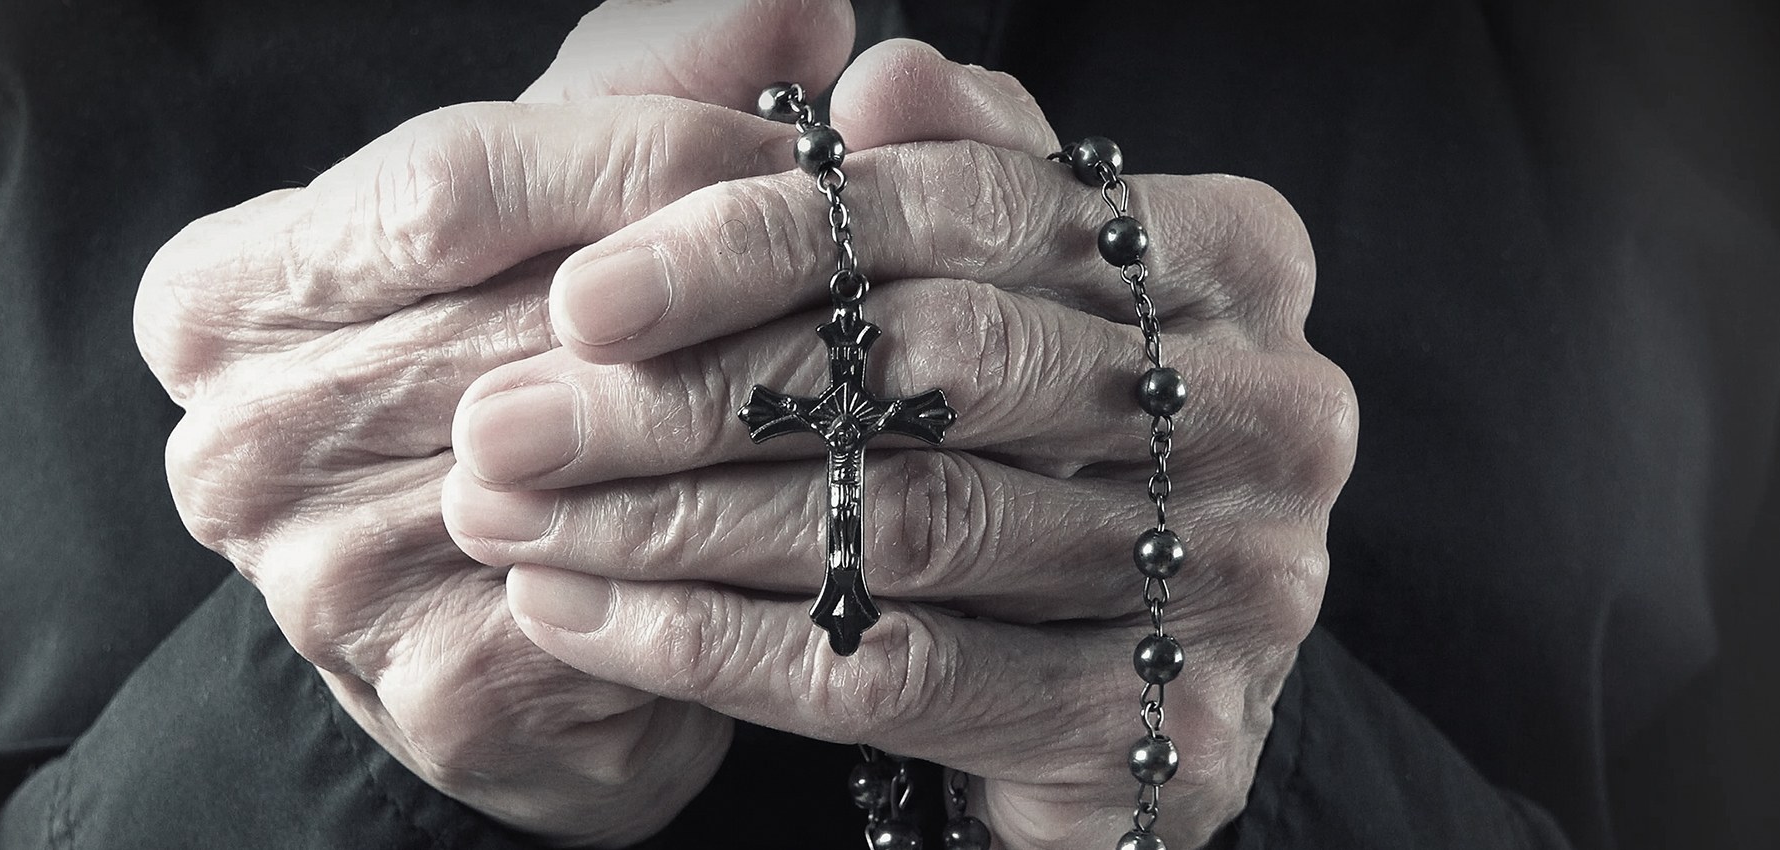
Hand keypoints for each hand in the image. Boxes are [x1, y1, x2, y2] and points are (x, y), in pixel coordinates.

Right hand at [134, 2, 854, 845]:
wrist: (486, 619)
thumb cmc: (501, 374)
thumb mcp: (534, 207)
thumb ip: (636, 91)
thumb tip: (796, 6)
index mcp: (220, 298)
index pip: (454, 181)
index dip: (649, 151)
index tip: (793, 142)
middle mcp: (238, 445)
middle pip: (531, 317)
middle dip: (731, 272)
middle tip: (880, 243)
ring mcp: (327, 584)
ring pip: (606, 451)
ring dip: (771, 397)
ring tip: (881, 346)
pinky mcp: (439, 694)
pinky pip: (642, 583)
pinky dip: (755, 522)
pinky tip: (841, 479)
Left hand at [445, 40, 1355, 848]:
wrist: (1119, 681)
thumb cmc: (1039, 441)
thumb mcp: (1002, 281)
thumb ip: (954, 172)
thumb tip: (884, 73)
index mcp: (1235, 258)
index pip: (974, 211)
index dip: (761, 242)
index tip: (583, 293)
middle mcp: (1272, 407)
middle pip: (935, 373)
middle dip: (694, 394)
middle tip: (507, 418)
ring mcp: (1240, 577)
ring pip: (903, 527)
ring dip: (673, 520)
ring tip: (510, 514)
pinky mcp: (1159, 727)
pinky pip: (896, 676)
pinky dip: (712, 646)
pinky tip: (577, 617)